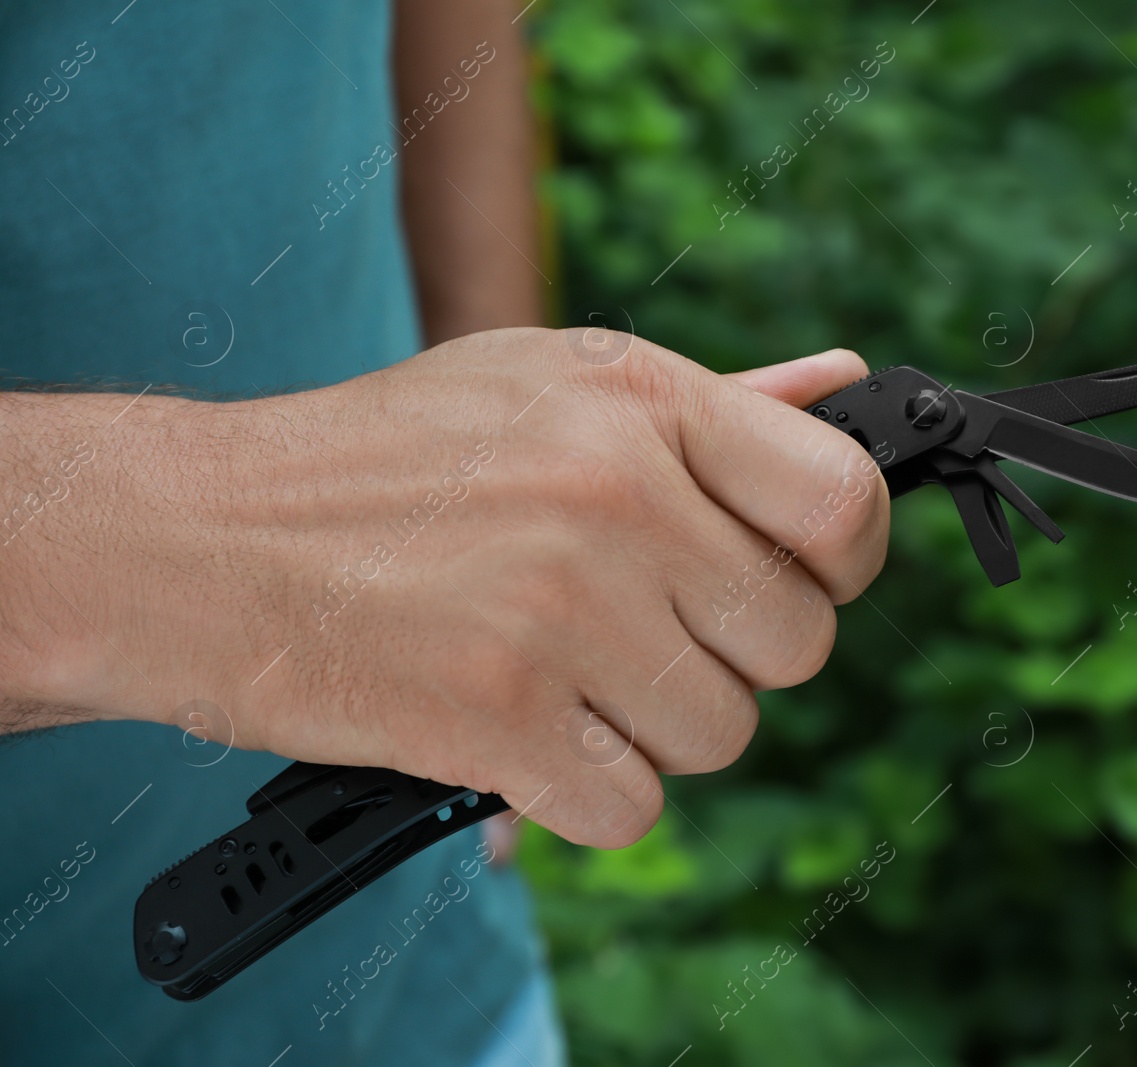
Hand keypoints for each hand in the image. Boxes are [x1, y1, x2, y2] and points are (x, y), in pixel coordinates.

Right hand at [10, 329, 889, 846]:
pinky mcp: (495, 713)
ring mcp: (559, 605)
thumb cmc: (384, 460)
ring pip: (720, 733)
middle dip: (728, 657)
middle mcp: (615, 492)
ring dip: (651, 730)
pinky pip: (632, 806)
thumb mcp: (548, 384)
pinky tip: (519, 734)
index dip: (841, 562)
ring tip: (562, 676)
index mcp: (639, 399)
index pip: (841, 500)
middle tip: (640, 635)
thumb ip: (713, 404)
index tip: (797, 580)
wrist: (196, 534)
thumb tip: (848, 386)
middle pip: (795, 643)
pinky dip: (581, 793)